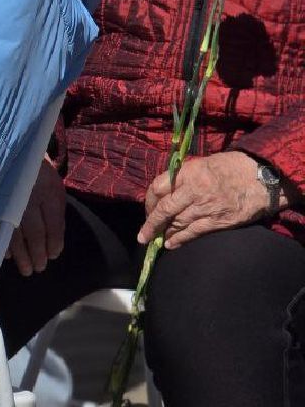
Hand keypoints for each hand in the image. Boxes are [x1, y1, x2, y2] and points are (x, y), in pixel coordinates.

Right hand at [8, 158, 67, 275]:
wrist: (12, 150)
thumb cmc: (36, 173)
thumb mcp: (53, 187)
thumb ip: (55, 213)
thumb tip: (53, 243)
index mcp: (48, 191)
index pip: (53, 225)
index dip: (53, 243)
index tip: (52, 256)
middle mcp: (27, 196)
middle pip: (34, 232)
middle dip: (37, 254)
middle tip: (38, 269)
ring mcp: (7, 199)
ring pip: (14, 233)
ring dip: (20, 254)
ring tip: (26, 269)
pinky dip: (1, 243)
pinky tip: (6, 254)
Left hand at [139, 151, 274, 248]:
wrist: (263, 178)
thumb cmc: (233, 166)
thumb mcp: (204, 162)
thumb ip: (185, 175)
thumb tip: (167, 187)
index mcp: (188, 172)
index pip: (158, 187)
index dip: (149, 200)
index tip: (148, 208)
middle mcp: (194, 190)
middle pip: (164, 209)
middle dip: (151, 223)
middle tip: (142, 234)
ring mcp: (206, 207)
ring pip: (177, 222)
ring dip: (163, 233)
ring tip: (155, 239)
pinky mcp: (219, 221)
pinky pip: (194, 232)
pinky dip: (180, 239)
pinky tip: (171, 244)